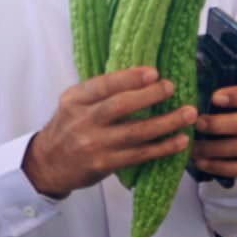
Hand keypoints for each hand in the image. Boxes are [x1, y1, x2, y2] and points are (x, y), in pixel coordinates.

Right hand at [22, 68, 195, 198]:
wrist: (47, 165)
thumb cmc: (67, 129)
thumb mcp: (73, 104)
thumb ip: (99, 93)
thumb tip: (142, 77)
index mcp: (74, 99)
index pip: (103, 84)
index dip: (130, 78)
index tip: (154, 72)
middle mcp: (82, 120)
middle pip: (120, 106)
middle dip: (150, 96)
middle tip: (171, 88)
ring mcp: (93, 144)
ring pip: (135, 132)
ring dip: (166, 122)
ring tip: (188, 114)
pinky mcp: (104, 164)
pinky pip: (138, 154)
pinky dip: (162, 147)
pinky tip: (179, 141)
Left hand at [189, 80, 236, 180]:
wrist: (214, 125)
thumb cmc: (210, 101)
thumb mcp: (209, 87)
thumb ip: (204, 83)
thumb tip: (186, 85)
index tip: (214, 98)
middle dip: (221, 124)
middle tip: (198, 123)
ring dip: (215, 148)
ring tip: (193, 147)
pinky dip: (220, 167)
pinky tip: (201, 162)